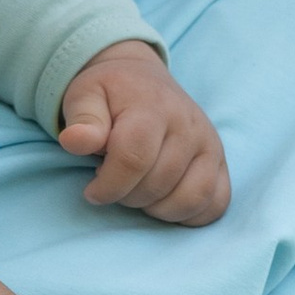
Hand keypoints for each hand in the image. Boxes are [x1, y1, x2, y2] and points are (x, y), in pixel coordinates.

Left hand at [59, 43, 230, 226]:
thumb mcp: (84, 95)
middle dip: (126, 196)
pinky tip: (162, 201)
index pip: (133, 159)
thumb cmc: (110, 94)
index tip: (92, 190)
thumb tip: (75, 141)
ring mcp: (209, 144)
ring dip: (156, 208)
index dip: (108, 185)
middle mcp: (188, 125)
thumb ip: (81, 120)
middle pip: (158, 183)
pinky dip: (188, 214)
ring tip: (137, 189)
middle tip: (112, 182)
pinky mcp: (220, 163)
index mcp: (152, 107)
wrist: (142, 80)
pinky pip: (215, 204)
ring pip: (189, 199)